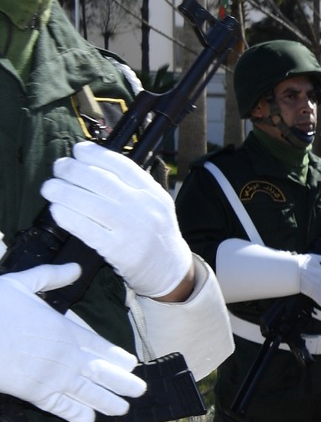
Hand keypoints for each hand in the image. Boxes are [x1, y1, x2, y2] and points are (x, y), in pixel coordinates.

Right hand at [0, 263, 148, 421]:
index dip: (119, 359)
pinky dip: (76, 414)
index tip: (130, 365)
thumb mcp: (23, 283)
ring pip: (90, 394)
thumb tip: (75, 268)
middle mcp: (68, 357)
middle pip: (105, 374)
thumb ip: (52, 278)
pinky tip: (87, 419)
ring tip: (122, 410)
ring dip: (109, 403)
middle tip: (139, 391)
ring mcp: (54, 378)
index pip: (104, 348)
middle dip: (124, 384)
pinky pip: (62, 407)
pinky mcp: (36, 394)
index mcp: (67, 331)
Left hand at [41, 142, 192, 298]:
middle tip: (58, 167)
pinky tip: (56, 210)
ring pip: (90, 203)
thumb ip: (132, 186)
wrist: (170, 271)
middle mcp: (145, 209)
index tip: (78, 150)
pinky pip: (86, 229)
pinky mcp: (119, 251)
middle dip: (73, 170)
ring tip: (49, 188)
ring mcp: (132, 230)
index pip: (122, 166)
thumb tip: (91, 165)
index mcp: (153, 194)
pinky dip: (67, 217)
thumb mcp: (155, 205)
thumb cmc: (155, 234)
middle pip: (101, 181)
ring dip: (63, 192)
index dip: (95, 154)